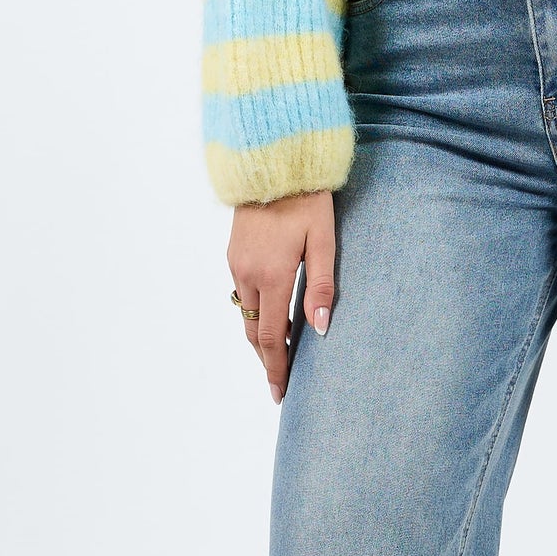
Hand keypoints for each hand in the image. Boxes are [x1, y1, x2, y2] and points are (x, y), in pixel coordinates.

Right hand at [228, 190, 334, 402]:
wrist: (272, 163)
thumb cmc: (306, 199)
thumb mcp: (323, 241)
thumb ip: (322, 286)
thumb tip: (319, 328)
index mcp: (271, 275)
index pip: (272, 337)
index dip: (277, 368)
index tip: (280, 392)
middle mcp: (247, 274)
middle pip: (254, 332)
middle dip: (267, 359)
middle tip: (280, 383)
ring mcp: (236, 264)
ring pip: (245, 314)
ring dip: (261, 337)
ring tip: (280, 356)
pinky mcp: (233, 253)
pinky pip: (242, 294)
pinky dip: (256, 313)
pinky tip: (273, 316)